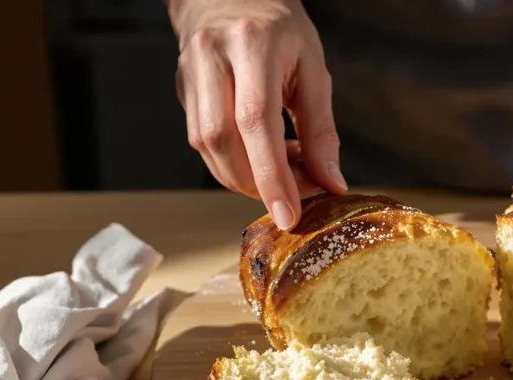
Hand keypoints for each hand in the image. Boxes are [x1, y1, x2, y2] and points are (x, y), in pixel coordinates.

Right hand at [169, 0, 346, 229]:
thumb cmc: (281, 31)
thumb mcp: (314, 70)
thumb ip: (322, 130)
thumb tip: (331, 185)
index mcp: (253, 46)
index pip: (256, 122)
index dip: (271, 176)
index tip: (289, 215)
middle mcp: (213, 56)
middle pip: (223, 140)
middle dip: (257, 182)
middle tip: (291, 193)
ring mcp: (189, 72)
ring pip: (206, 147)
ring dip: (243, 177)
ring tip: (278, 172)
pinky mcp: (180, 88)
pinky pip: (200, 141)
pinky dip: (230, 163)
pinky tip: (256, 157)